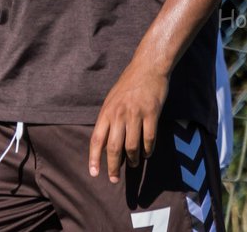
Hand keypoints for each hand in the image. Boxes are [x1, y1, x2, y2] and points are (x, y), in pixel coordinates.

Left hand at [88, 59, 168, 182]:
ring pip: (132, 146)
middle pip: (114, 148)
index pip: (97, 139)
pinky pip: (149, 139)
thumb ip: (108, 119)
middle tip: (114, 179)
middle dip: (114, 167)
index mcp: (106, 111)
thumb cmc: (128, 84)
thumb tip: (105, 143)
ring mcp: (136, 114)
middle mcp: (119, 114)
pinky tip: (147, 153)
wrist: (148, 67)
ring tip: (134, 164)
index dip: (94, 158)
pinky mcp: (152, 114)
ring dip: (133, 160)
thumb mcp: (111, 99)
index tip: (94, 173)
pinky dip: (148, 150)